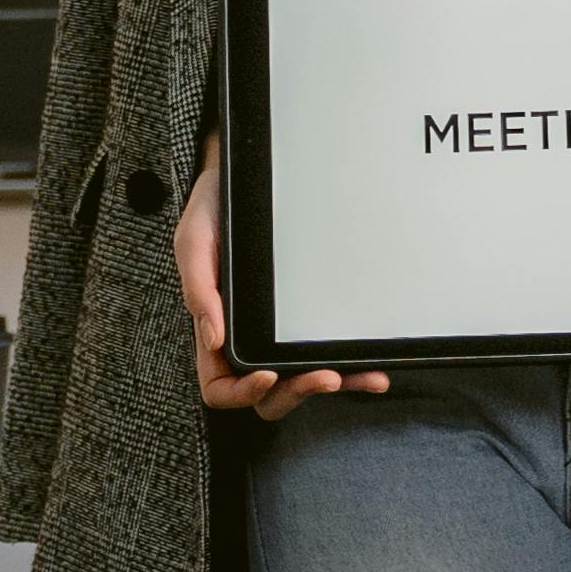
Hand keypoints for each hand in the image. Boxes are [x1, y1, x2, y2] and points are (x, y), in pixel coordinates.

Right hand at [181, 140, 382, 419]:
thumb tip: (213, 340)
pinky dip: (354, 369)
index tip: (268, 374)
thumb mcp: (194, 242)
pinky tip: (375, 370)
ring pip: (302, 381)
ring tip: (361, 377)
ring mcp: (279, 333)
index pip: (220, 386)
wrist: (247, 176)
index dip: (242, 392)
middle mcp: (247, 340)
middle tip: (324, 376)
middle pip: (268, 395)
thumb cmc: (214, 210)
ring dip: (334, 386)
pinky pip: (329, 354)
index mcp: (214, 330)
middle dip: (296, 393)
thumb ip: (199, 290)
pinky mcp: (309, 318)